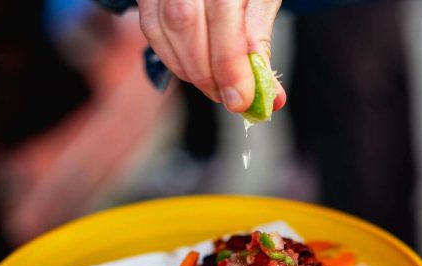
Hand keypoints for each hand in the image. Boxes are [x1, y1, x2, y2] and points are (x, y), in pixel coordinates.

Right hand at [137, 0, 285, 112]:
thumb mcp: (263, 1)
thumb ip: (260, 44)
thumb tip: (270, 98)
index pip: (222, 12)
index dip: (228, 62)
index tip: (239, 99)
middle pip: (184, 21)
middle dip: (207, 72)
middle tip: (227, 98)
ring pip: (163, 27)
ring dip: (189, 69)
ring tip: (215, 86)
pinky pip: (151, 27)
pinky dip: (172, 58)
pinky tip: (193, 69)